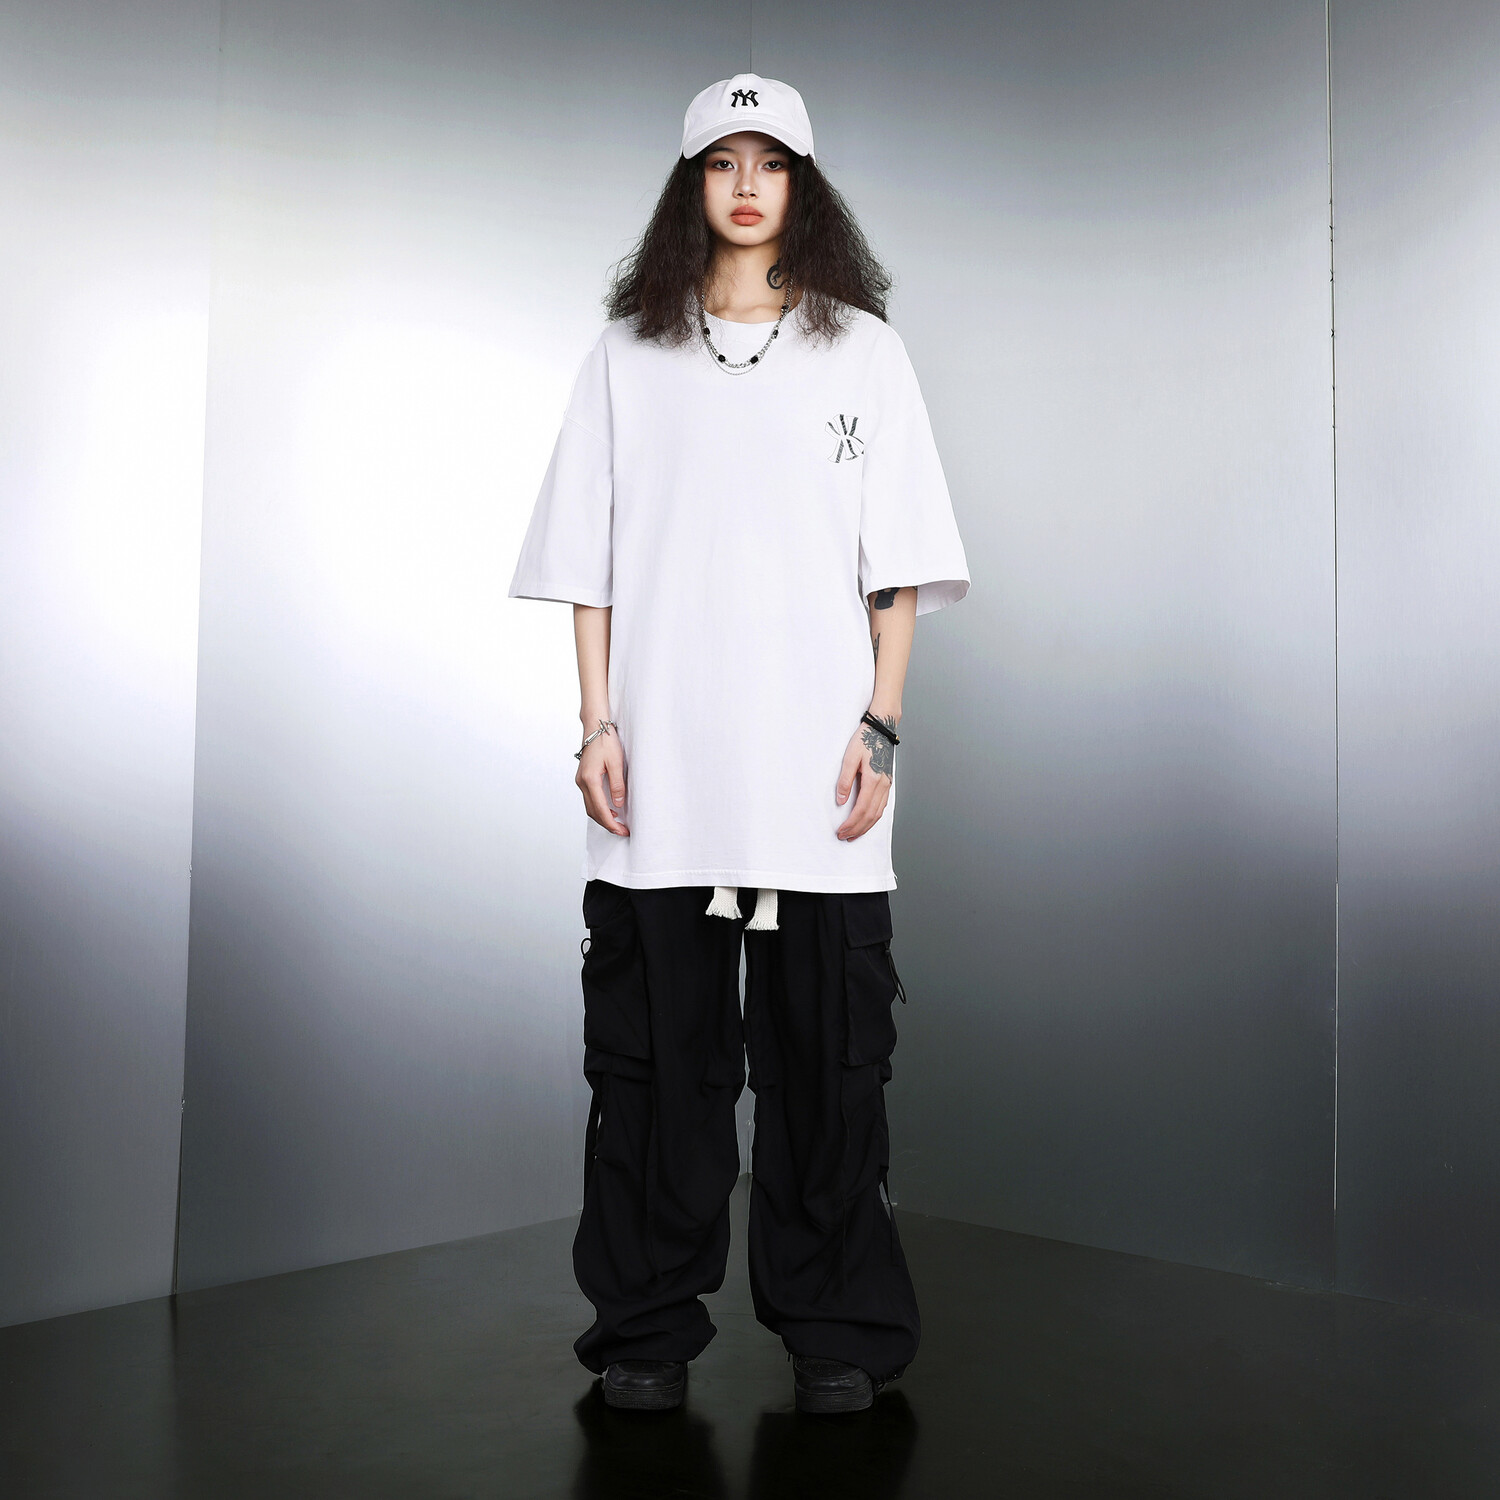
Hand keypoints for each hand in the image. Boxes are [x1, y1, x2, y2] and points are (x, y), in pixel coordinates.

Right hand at [576, 728, 628, 835]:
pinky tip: (609, 810)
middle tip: (622, 831)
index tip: (622, 831)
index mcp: (590, 779)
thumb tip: (618, 804)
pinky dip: (598, 808)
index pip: (600, 809)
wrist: (594, 727)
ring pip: (589, 807)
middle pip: (592, 811)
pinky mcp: (582, 778)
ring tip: (617, 824)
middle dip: (607, 824)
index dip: (611, 823)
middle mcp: (581, 782)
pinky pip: (589, 799)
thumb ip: (617, 784)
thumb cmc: (606, 741)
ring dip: (602, 818)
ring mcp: (580, 781)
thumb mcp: (617, 762)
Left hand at [835, 713, 896, 840]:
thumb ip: (844, 780)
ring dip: (866, 827)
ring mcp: (887, 785)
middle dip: (857, 829)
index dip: (851, 824)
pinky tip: (867, 821)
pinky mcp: (888, 783)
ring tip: (854, 834)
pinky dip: (874, 818)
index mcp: (873, 780)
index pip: (861, 809)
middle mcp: (883, 785)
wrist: (882, 728)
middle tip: (844, 837)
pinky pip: (883, 806)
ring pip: (878, 813)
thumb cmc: (865, 740)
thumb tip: (840, 801)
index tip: (841, 831)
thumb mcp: (849, 758)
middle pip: (871, 816)